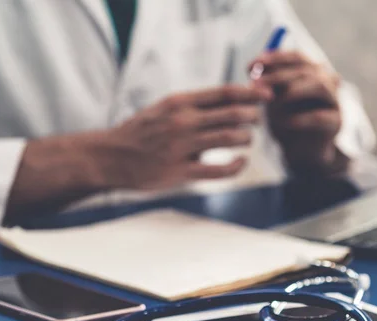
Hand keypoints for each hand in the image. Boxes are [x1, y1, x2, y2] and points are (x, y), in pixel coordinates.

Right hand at [104, 85, 271, 189]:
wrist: (109, 156)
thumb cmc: (142, 132)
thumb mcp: (165, 109)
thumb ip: (195, 106)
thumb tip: (231, 102)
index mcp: (179, 102)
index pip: (224, 93)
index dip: (251, 93)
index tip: (267, 95)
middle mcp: (182, 121)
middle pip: (232, 114)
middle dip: (253, 117)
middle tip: (258, 120)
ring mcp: (182, 147)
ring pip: (230, 138)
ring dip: (246, 138)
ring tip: (247, 140)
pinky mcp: (180, 171)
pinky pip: (220, 169)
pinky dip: (237, 165)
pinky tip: (241, 162)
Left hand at [249, 51, 347, 174]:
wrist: (299, 150)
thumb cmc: (285, 119)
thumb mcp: (272, 99)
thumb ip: (268, 82)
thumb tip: (255, 67)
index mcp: (312, 71)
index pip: (297, 57)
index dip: (274, 58)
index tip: (250, 66)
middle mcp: (327, 81)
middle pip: (306, 70)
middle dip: (278, 75)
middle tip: (256, 84)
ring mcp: (334, 101)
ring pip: (319, 86)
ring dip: (292, 92)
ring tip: (272, 102)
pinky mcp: (336, 122)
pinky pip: (320, 116)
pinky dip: (300, 118)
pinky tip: (283, 122)